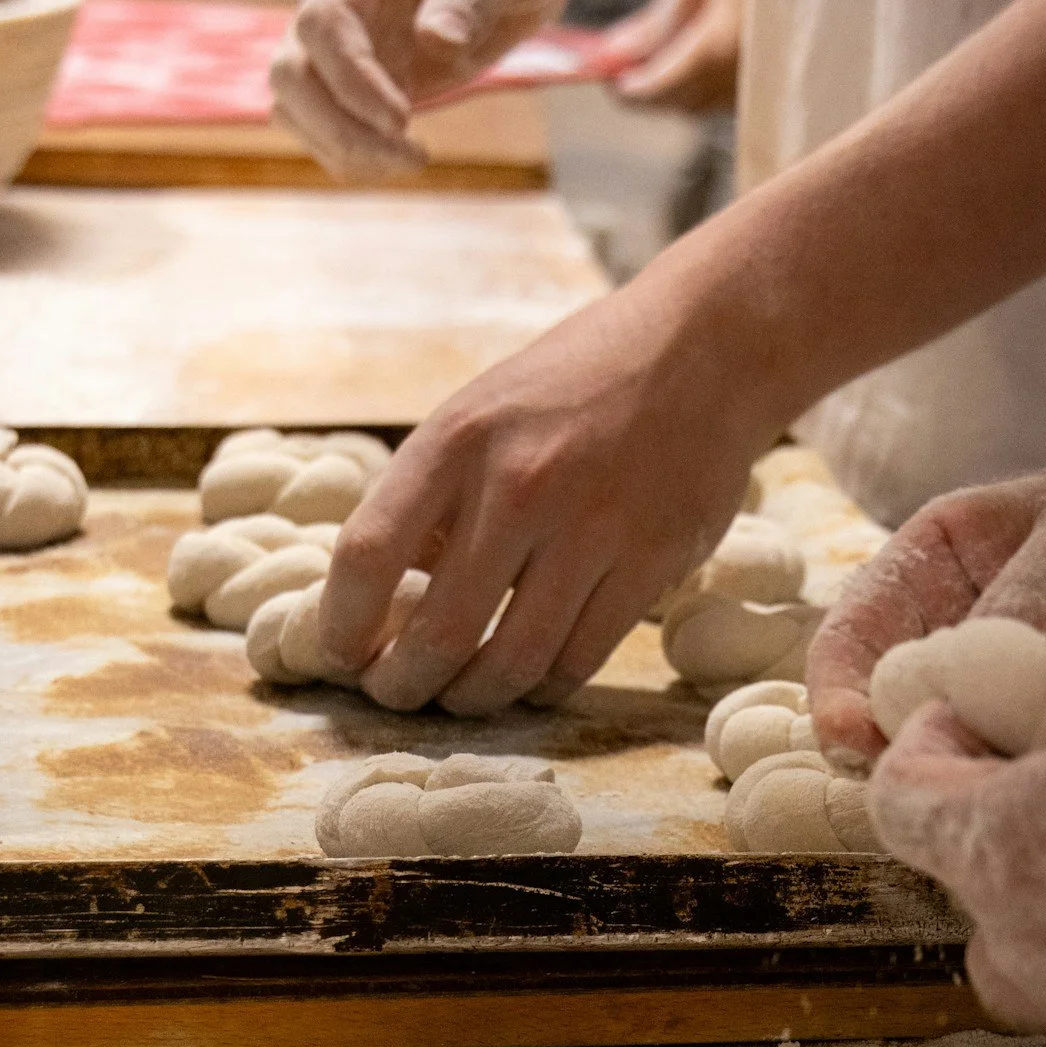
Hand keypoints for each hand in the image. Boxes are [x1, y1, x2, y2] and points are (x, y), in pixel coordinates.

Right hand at [271, 0, 586, 177]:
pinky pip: (335, 121)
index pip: (323, 21)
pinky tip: (407, 157)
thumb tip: (436, 39)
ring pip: (301, 103)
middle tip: (410, 154)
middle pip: (292, 70)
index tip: (402, 120)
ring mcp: (357, 35)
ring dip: (342, 147)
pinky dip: (357, 151)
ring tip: (413, 160)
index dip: (350, 79)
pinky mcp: (376, 72)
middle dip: (337, 127)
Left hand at [316, 269, 781, 714]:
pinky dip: (546, 686)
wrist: (704, 348)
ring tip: (461, 697)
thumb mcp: (484, 411)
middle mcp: (519, 485)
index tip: (340, 655)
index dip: (340, 625)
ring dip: (474, 697)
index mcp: (458, 439)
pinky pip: (580, 658)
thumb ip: (437, 495)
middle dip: (403, 683)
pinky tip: (531, 681)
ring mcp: (591, 528)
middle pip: (437, 631)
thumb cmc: (578, 382)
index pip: (367, 556)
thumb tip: (392, 595)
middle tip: (396, 694)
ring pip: (513, 661)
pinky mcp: (650, 562)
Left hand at [603, 0, 753, 110]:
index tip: (606, 78)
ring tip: (660, 51)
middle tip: (625, 64)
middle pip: (676, 104)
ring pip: (701, 104)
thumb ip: (659, 17)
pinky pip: (725, 97)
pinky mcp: (771, 88)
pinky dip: (702, 82)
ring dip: (674, 87)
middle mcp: (736, 81)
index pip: (654, 91)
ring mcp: (757, 89)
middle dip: (647, 90)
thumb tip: (618, 49)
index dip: (626, 90)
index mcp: (714, 50)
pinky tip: (697, 52)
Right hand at [808, 420, 1045, 768]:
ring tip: (1016, 791)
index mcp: (938, 564)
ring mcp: (1005, 704)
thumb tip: (955, 691)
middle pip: (888, 717)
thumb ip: (1022, 608)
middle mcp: (956, 639)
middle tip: (934, 787)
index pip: (853, 638)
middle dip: (901, 755)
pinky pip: (1016, 792)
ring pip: (950, 763)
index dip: (840, 692)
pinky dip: (1028, 806)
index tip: (860, 739)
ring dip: (970, 787)